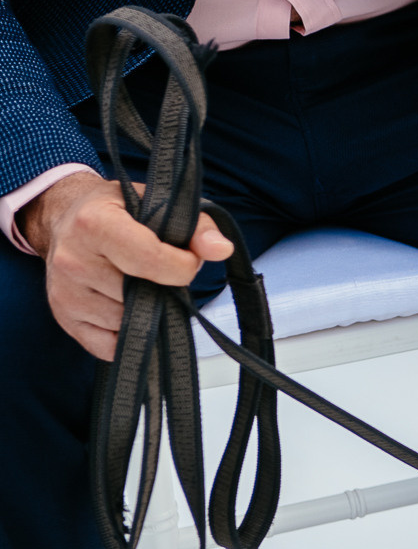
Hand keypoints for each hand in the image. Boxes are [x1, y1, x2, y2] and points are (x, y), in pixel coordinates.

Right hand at [22, 173, 233, 359]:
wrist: (64, 217)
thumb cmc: (116, 210)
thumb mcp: (156, 202)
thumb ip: (197, 227)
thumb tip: (221, 250)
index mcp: (94, 224)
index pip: (150, 261)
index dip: (182, 266)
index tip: (188, 261)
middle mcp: (73, 260)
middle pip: (141, 295)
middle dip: (165, 288)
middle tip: (161, 272)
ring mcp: (66, 294)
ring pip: (128, 322)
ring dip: (146, 310)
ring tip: (138, 283)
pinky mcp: (65, 319)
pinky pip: (110, 346)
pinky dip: (128, 333)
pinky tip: (128, 307)